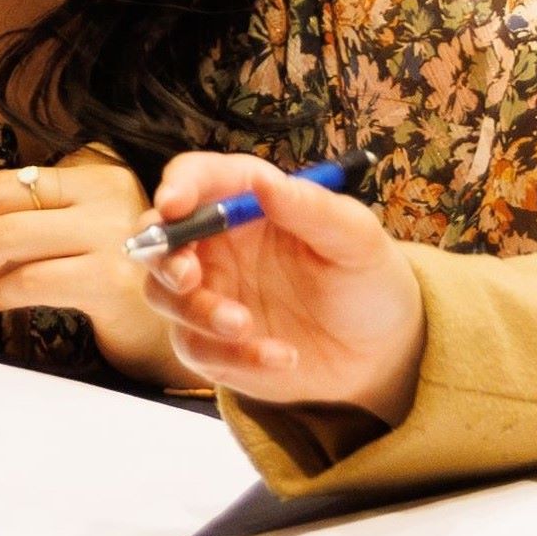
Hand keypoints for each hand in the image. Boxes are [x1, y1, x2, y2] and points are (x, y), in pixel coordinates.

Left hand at [0, 155, 180, 383]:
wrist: (178, 325)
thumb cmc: (120, 279)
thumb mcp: (80, 235)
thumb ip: (31, 226)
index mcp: (94, 176)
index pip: (7, 184)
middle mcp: (105, 196)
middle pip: (2, 210)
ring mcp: (112, 236)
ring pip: (11, 243)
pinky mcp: (112, 279)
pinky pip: (32, 282)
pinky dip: (0, 294)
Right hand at [131, 152, 427, 416]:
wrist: (378, 349)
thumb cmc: (365, 278)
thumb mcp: (355, 238)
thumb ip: (311, 208)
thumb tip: (265, 184)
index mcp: (245, 201)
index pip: (195, 178)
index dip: (178, 186)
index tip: (174, 205)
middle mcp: (217, 244)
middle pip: (158, 238)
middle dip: (163, 256)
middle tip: (189, 277)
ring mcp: (210, 294)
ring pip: (165, 297)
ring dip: (198, 311)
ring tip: (246, 325)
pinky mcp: (212, 343)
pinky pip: (199, 349)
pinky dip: (234, 357)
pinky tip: (283, 357)